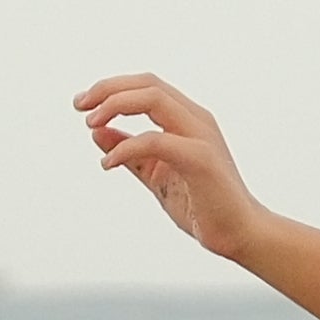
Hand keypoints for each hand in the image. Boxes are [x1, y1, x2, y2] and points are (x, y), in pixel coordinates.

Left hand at [75, 73, 262, 259]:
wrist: (240, 235)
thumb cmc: (202, 206)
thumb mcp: (155, 175)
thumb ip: (130, 153)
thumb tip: (97, 132)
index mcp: (188, 120)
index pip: (147, 86)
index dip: (111, 88)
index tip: (82, 104)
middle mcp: (197, 120)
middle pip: (148, 84)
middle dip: (108, 89)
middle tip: (79, 105)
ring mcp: (201, 137)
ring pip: (154, 99)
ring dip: (115, 105)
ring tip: (91, 124)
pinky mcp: (201, 160)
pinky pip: (156, 141)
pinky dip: (126, 147)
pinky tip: (108, 163)